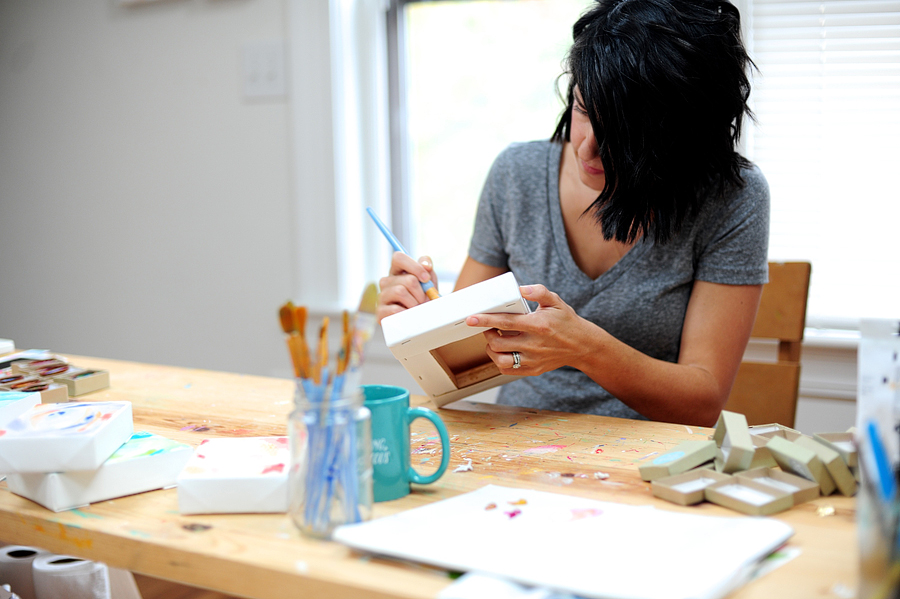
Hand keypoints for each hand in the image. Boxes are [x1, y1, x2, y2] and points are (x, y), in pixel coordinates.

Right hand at [376, 252, 438, 321]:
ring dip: (415, 302)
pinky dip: (407, 313)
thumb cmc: (422, 298)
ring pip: (400, 292)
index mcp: (396, 272)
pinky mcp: (380, 312)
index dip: (414, 266)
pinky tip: (408, 315)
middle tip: (424, 300)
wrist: (420, 320)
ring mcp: (382, 297)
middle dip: (421, 292)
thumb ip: (427, 269)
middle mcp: (386, 282)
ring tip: (416, 308)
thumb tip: (426, 266)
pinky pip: (395, 309)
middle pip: (407, 279)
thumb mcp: (428, 281)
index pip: (398, 258)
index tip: (426, 278)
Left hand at [466, 284, 593, 374]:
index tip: (471, 319)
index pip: (505, 322)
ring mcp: (533, 359)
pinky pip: (509, 370)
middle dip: (487, 334)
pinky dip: (500, 362)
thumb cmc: (566, 322)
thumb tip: (521, 289)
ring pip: (501, 360)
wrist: (582, 346)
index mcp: (538, 325)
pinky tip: (504, 352)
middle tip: (489, 328)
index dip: (486, 320)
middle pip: (498, 343)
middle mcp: (534, 344)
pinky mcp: (534, 369)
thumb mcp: (555, 302)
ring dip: (492, 350)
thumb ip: (539, 292)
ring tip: (494, 341)